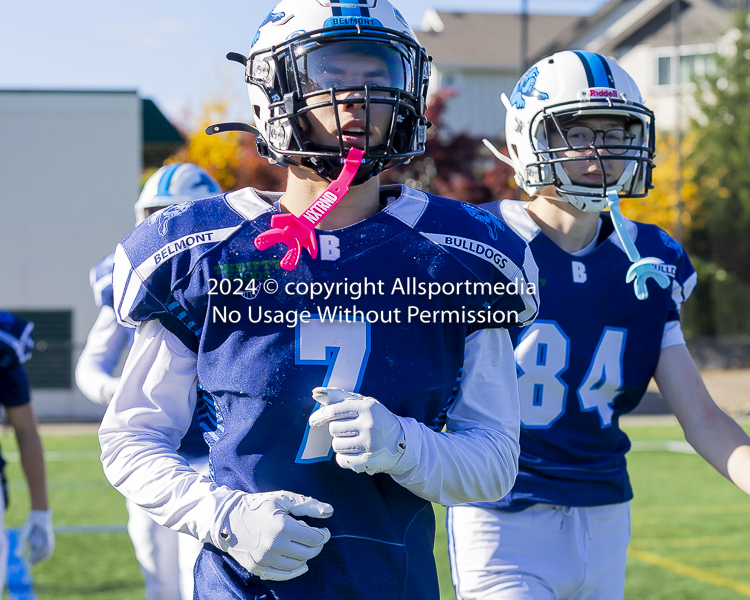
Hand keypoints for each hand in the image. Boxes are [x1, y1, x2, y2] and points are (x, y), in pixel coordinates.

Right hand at [17, 509, 54, 564]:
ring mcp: (45, 540)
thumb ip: (21, 547)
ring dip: (41, 555)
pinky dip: (48, 551)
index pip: (33, 555)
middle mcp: (40, 543)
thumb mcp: (23, 538)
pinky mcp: (50, 536)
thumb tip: (18, 557)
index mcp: (33, 544)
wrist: (37, 516)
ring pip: (44, 550)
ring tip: (39, 560)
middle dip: (36, 559)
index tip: (30, 566)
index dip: (32, 561)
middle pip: (39, 554)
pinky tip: (46, 557)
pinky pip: (50, 544)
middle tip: (33, 563)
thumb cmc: (30, 527)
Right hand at [217, 491, 331, 580]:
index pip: (314, 539)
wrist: (227, 518)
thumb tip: (330, 511)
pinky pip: (282, 575)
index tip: (323, 531)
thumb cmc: (258, 505)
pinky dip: (294, 570)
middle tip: (315, 538)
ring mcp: (264, 560)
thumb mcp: (283, 499)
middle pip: (308, 554)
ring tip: (303, 546)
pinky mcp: (257, 568)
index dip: (323, 535)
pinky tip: (298, 561)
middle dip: (316, 546)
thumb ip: (308, 505)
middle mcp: (274, 546)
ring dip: (305, 557)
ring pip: (297, 566)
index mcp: (282, 527)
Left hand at [309, 387, 405, 474]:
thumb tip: (315, 393)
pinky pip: (342, 460)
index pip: (333, 410)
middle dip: (337, 430)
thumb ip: (338, 397)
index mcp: (366, 407)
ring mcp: (369, 444)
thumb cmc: (375, 419)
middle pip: (333, 429)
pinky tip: (356, 453)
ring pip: (336, 445)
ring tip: (354, 441)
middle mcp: (369, 425)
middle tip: (350, 430)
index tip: (314, 421)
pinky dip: (345, 458)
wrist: (401, 442)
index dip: (320, 416)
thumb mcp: (362, 403)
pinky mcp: (368, 461)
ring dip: (341, 444)